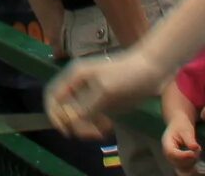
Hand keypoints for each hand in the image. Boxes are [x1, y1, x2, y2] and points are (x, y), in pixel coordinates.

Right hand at [44, 49, 162, 141]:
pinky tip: (107, 126)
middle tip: (92, 134)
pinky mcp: (103, 101)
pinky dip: (96, 124)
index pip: (52, 96)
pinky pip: (91, 116)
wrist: (152, 69)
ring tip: (102, 131)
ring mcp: (91, 93)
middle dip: (75, 124)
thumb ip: (85, 106)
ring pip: (78, 115)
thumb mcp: (105, 91)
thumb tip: (68, 119)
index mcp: (75, 76)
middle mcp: (79, 84)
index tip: (66, 130)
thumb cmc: (127, 75)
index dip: (54, 114)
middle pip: (64, 108)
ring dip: (86, 126)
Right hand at [161, 113, 203, 173]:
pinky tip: (197, 159)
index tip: (193, 153)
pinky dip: (192, 166)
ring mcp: (173, 159)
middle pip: (177, 162)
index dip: (183, 155)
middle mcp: (168, 154)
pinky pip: (185, 169)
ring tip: (197, 151)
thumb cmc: (181, 125)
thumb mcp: (186, 129)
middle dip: (189, 159)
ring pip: (182, 167)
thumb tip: (195, 148)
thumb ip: (190, 139)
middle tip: (198, 148)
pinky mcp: (178, 162)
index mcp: (167, 143)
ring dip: (192, 162)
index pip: (172, 153)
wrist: (179, 124)